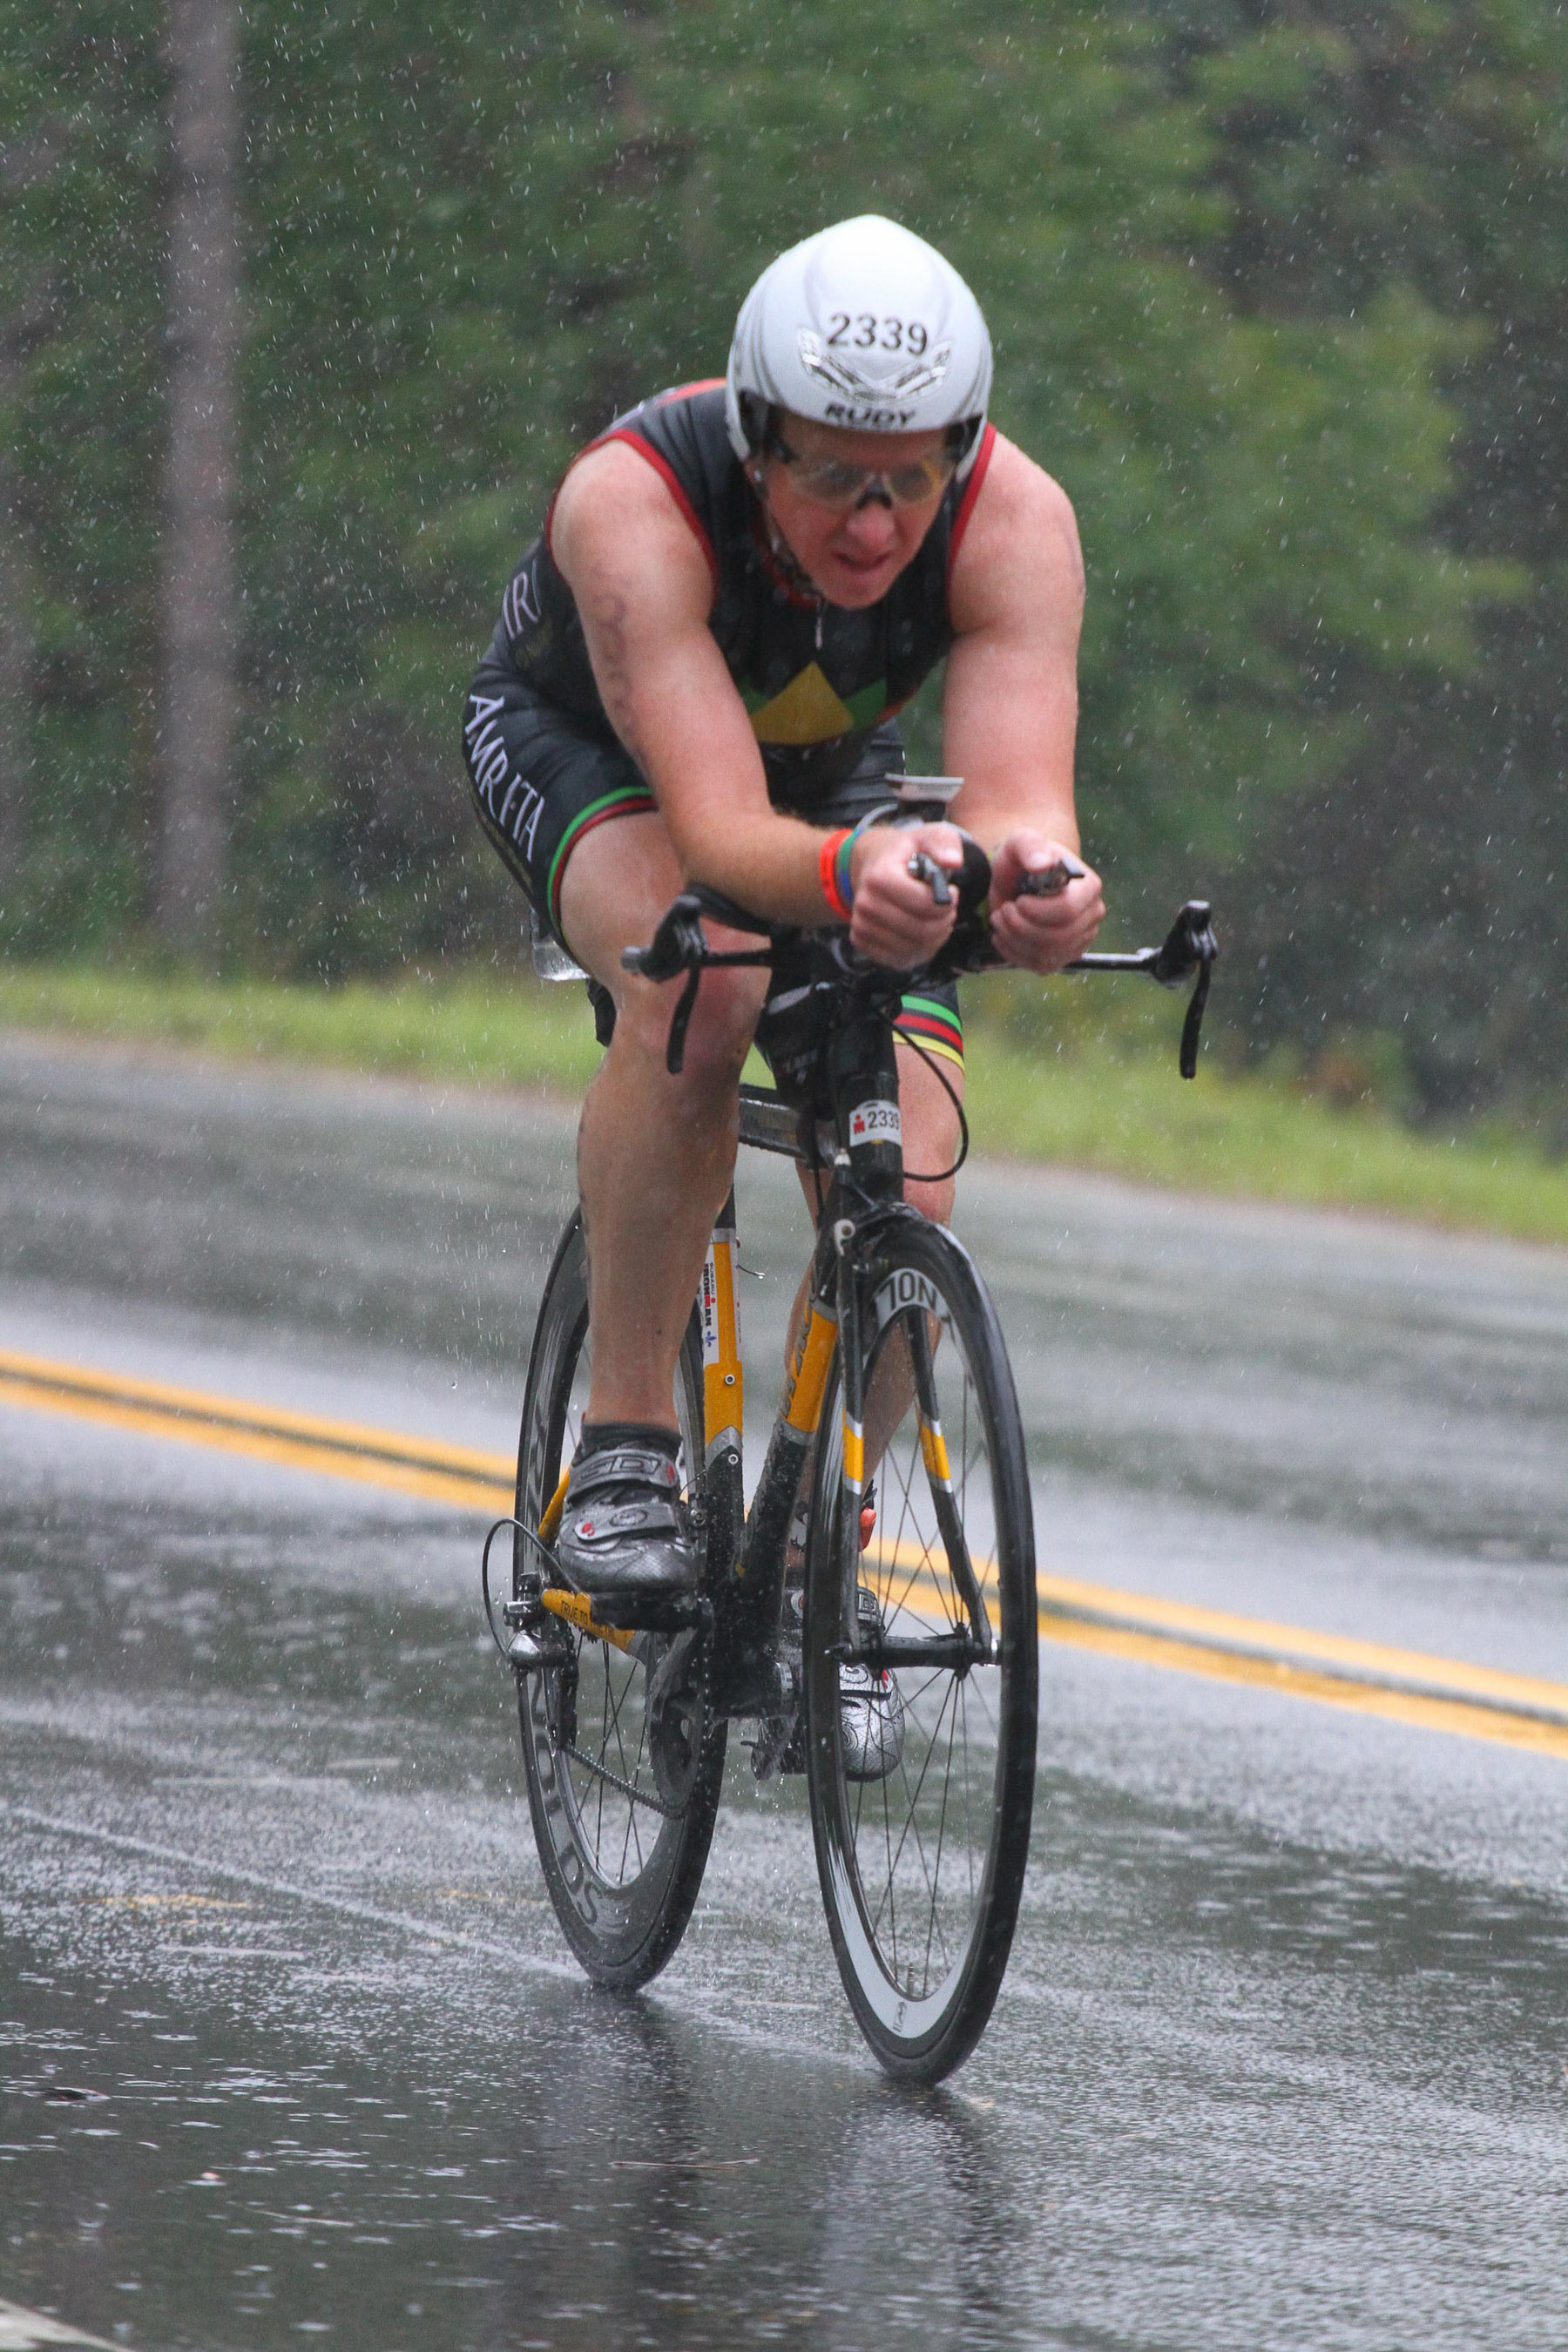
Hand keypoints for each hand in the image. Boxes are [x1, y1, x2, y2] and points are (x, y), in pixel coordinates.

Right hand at [847, 821, 962, 967]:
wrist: (873, 865)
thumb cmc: (907, 852)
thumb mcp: (929, 836)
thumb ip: (944, 844)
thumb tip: (953, 861)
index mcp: (880, 877)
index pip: (925, 904)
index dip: (948, 902)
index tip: (951, 892)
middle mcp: (866, 904)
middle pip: (921, 931)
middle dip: (944, 922)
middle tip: (947, 910)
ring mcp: (861, 925)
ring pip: (913, 949)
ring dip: (934, 938)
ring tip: (936, 919)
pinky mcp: (862, 942)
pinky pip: (899, 960)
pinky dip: (918, 951)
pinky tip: (922, 933)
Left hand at [988, 830, 1104, 972]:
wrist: (1018, 880)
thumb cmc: (1021, 860)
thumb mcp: (1020, 843)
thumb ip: (1030, 847)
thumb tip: (1043, 864)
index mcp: (1089, 886)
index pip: (1068, 910)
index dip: (1037, 911)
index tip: (1017, 900)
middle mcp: (1092, 915)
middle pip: (1059, 937)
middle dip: (1021, 927)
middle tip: (1003, 911)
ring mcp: (1080, 938)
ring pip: (1048, 954)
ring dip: (1015, 939)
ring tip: (1000, 919)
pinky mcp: (1064, 956)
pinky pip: (1041, 966)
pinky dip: (1015, 954)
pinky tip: (1003, 936)